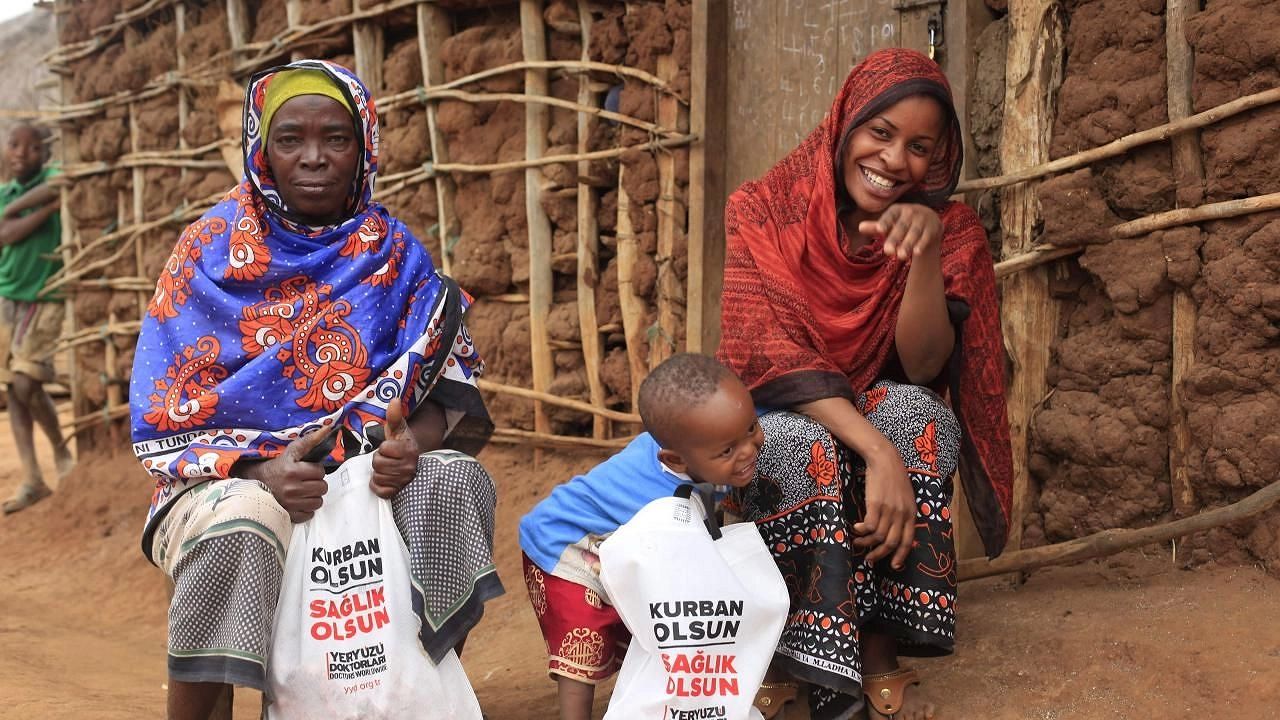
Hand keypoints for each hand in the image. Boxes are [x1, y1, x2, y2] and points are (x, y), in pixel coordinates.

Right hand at [253, 426, 334, 522]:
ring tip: (303, 491)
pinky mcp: (289, 515)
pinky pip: (309, 514)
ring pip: (318, 502)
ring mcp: (290, 504)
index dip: (316, 470)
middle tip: (306, 481)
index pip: (320, 472)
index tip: (307, 470)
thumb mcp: (291, 451)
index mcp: (292, 471)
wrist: (256, 484)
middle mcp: (291, 489)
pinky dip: (306, 508)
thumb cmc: (277, 466)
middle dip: (316, 483)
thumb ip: (310, 440)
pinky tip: (299, 501)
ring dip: (313, 496)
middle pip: (322, 487)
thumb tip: (328, 428)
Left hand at [370, 399, 420, 498]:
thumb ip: (394, 415)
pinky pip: (379, 490)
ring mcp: (403, 481)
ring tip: (387, 468)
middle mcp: (409, 467)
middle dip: (379, 460)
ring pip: (378, 477)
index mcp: (409, 450)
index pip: (384, 449)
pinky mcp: (397, 493)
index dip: (383, 447)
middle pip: (378, 464)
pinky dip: (377, 485)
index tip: (389, 448)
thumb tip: (394, 399)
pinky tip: (385, 479)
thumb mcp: (397, 429)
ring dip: (378, 472)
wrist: (410, 462)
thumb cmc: (401, 444)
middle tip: (387, 459)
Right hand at [852, 444, 916, 569]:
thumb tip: (895, 529)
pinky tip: (855, 529)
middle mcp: (902, 514)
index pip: (908, 541)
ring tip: (858, 543)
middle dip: (879, 554)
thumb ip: (903, 513)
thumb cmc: (894, 476)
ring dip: (865, 543)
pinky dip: (861, 531)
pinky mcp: (876, 504)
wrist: (885, 459)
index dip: (901, 555)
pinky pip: (868, 526)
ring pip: (877, 536)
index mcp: (911, 513)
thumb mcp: (906, 497)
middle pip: (891, 543)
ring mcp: (889, 510)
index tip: (894, 566)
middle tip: (869, 559)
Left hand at [858, 203, 942, 260]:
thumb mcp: (889, 223)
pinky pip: (926, 236)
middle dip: (895, 239)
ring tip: (900, 256)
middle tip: (887, 251)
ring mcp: (922, 219)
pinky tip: (916, 252)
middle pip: (901, 227)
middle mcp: (910, 212)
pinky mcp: (933, 227)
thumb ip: (875, 227)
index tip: (879, 230)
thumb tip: (859, 227)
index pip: (889, 216)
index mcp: (897, 209)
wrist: (928, 220)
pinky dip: (922, 244)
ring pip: (914, 233)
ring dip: (908, 244)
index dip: (885, 222)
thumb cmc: (902, 223)